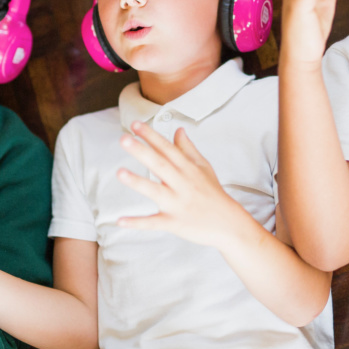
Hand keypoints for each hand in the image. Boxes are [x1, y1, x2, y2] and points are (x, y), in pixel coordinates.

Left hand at [115, 121, 252, 249]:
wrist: (228, 224)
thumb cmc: (213, 194)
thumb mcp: (203, 167)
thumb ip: (188, 149)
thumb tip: (178, 130)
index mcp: (188, 169)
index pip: (167, 149)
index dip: (152, 136)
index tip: (136, 124)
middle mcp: (182, 184)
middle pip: (160, 165)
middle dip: (142, 152)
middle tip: (124, 139)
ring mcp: (177, 204)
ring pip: (155, 192)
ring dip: (138, 183)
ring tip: (120, 173)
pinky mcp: (174, 223)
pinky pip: (153, 223)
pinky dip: (138, 223)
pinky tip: (120, 220)